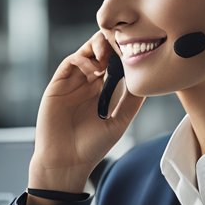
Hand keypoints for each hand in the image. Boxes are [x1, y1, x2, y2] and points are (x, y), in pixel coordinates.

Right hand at [28, 31, 143, 197]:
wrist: (66, 161)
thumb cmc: (92, 146)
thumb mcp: (120, 122)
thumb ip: (131, 100)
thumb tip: (147, 79)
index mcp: (100, 90)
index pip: (112, 62)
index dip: (121, 51)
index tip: (135, 47)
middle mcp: (85, 83)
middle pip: (98, 51)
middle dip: (110, 43)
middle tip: (121, 44)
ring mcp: (71, 83)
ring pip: (84, 52)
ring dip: (97, 47)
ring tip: (108, 55)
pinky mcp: (57, 86)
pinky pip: (70, 63)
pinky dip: (82, 59)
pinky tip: (94, 68)